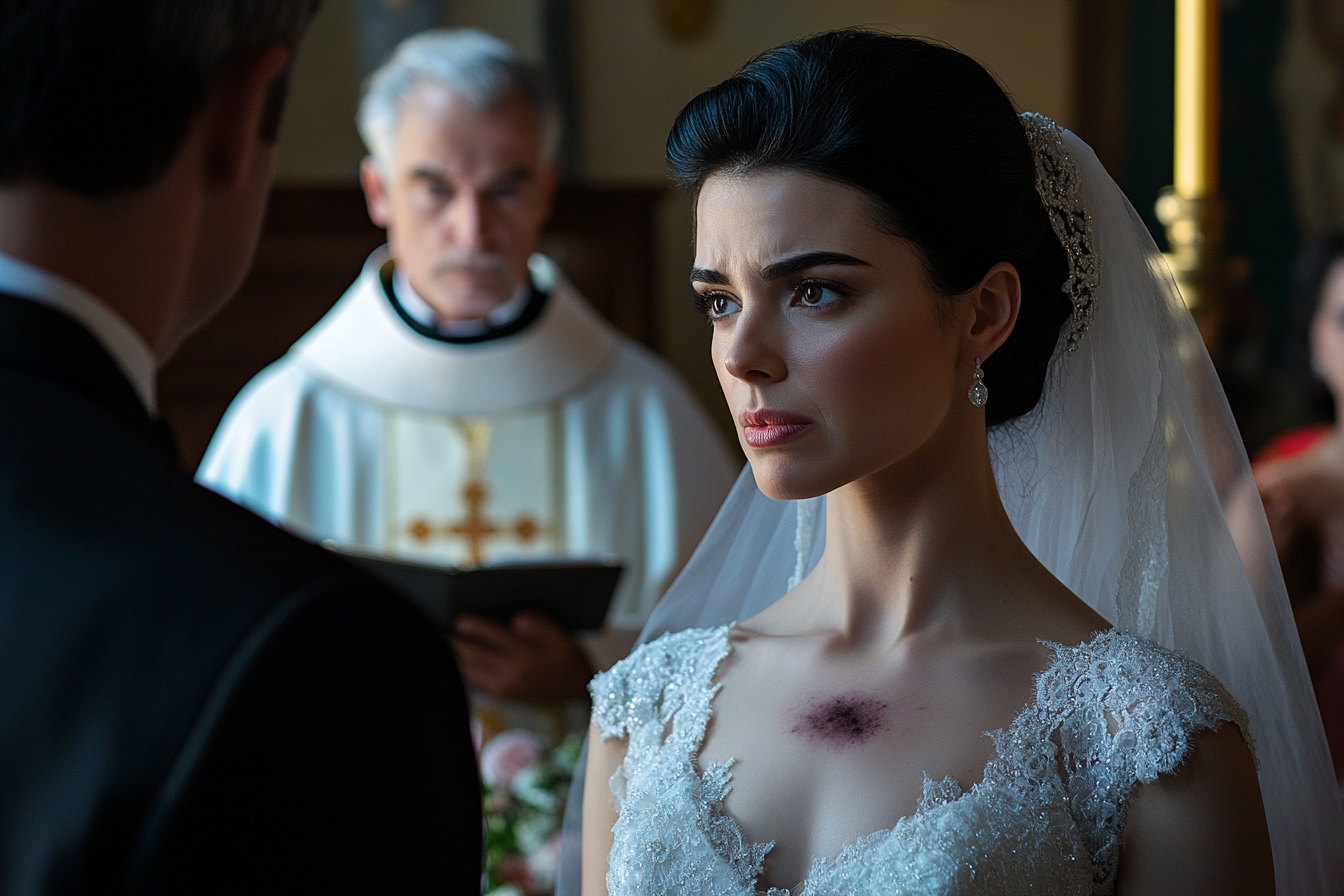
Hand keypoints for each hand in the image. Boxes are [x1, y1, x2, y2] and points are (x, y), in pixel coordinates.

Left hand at [452, 612, 594, 700]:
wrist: (577, 690)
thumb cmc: (566, 658)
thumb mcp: (561, 637)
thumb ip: (538, 625)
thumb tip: (515, 620)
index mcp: (527, 656)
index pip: (494, 637)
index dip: (475, 627)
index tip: (460, 619)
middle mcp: (512, 674)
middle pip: (475, 656)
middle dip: (458, 642)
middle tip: (442, 629)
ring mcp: (505, 687)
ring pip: (470, 670)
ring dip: (457, 656)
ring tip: (446, 641)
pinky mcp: (502, 695)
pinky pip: (475, 680)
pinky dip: (464, 668)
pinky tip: (458, 657)